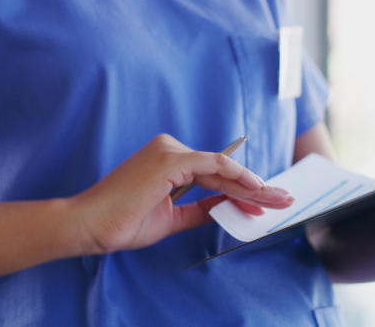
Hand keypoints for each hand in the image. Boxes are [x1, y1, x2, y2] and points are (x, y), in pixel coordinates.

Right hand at [71, 134, 293, 253]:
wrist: (92, 224)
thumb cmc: (123, 222)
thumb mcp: (170, 218)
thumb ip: (197, 209)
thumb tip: (222, 207)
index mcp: (168, 161)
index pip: (214, 175)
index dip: (241, 192)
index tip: (263, 206)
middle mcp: (170, 149)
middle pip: (223, 170)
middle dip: (255, 188)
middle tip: (283, 200)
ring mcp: (170, 151)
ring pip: (223, 168)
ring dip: (253, 186)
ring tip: (277, 199)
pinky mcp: (172, 159)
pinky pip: (214, 164)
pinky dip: (237, 175)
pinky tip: (257, 187)